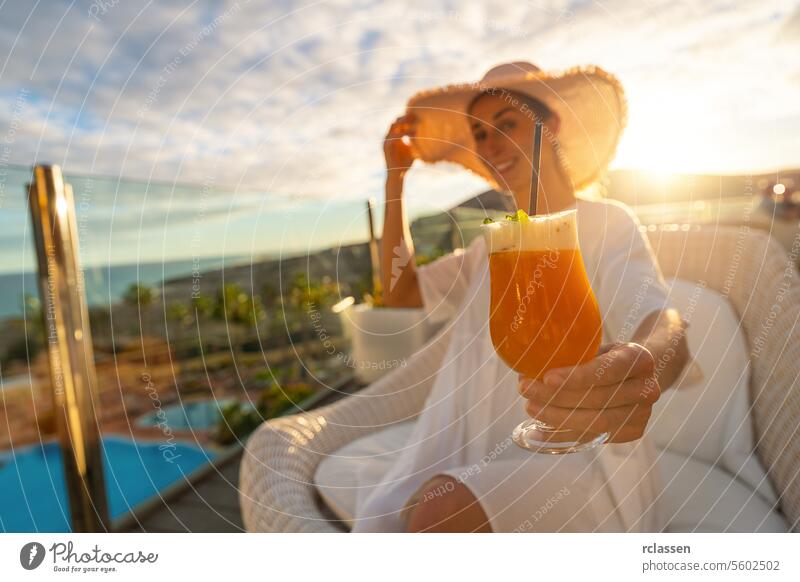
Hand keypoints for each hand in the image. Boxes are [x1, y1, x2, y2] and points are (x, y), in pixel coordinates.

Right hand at [384, 113, 417, 174]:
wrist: (397, 175)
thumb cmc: (405, 164)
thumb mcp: (413, 150)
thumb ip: (416, 142)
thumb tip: (430, 137)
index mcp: (394, 136)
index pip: (400, 122)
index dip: (408, 118)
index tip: (419, 114)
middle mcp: (389, 137)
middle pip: (396, 121)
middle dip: (406, 117)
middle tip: (417, 114)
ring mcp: (386, 141)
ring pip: (394, 126)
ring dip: (404, 123)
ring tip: (415, 121)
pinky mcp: (386, 147)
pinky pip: (393, 137)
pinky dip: (403, 133)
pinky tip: (413, 133)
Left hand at [517, 343, 659, 443]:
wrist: (637, 374)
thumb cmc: (608, 356)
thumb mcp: (598, 346)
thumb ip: (574, 354)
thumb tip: (530, 361)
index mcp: (640, 360)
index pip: (607, 370)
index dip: (576, 376)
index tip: (546, 378)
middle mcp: (647, 389)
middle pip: (597, 399)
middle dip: (556, 397)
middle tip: (525, 389)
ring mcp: (642, 414)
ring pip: (594, 422)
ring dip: (556, 417)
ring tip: (530, 406)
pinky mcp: (631, 433)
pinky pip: (592, 437)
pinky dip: (562, 434)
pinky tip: (538, 431)